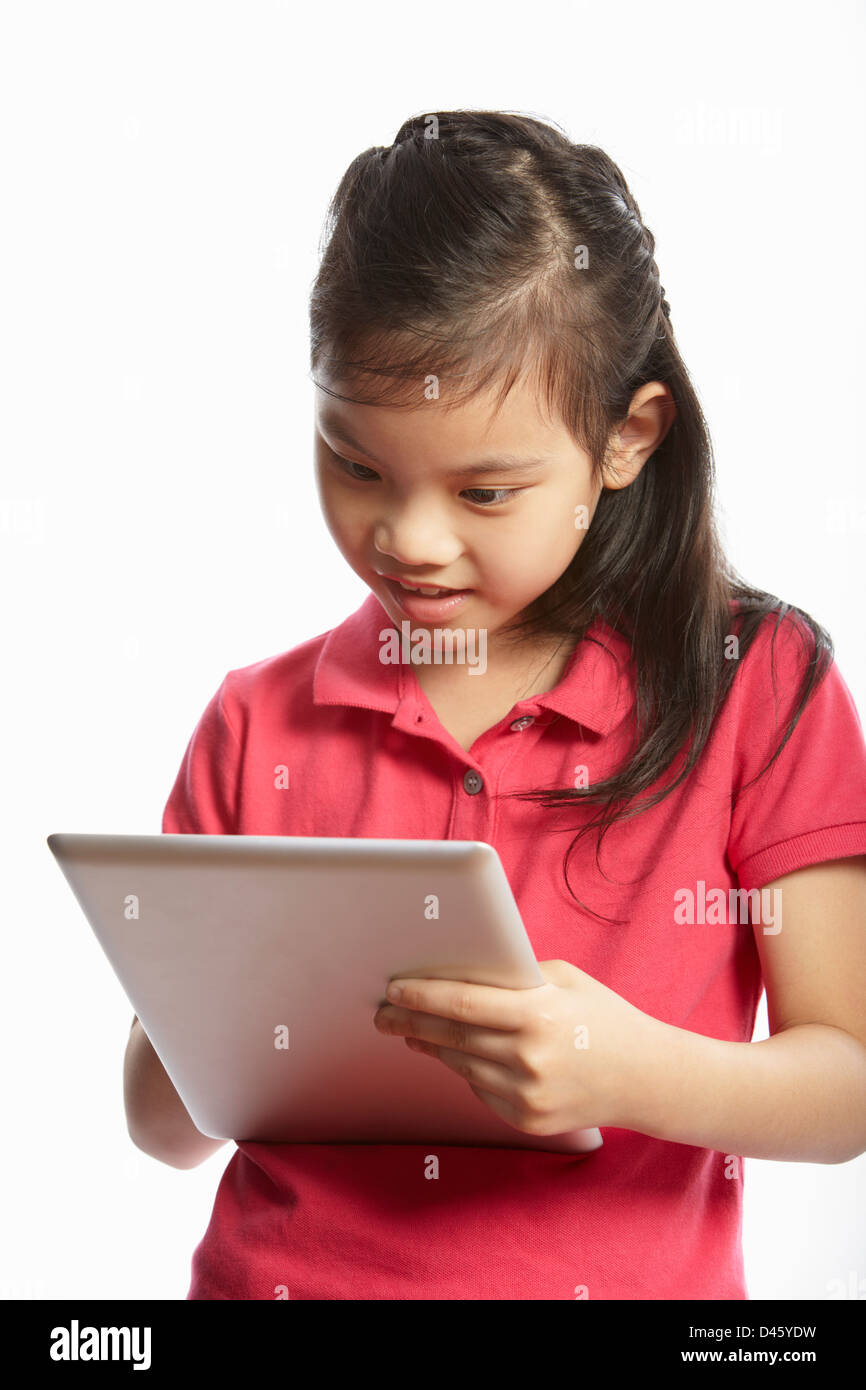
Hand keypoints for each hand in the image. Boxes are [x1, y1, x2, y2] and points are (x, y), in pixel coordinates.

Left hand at [372, 958, 657, 1135]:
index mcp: (537, 1015)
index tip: (393, 989)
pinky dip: (469, 1071)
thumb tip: (463, 972)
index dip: (421, 996)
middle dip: (410, 1023)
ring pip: (461, 1065)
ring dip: (433, 1046)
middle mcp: (528, 1058)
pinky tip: (459, 1055)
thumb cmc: (603, 1018)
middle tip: (384, 1013)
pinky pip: (482, 1090)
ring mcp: (527, 1094)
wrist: (647, 1079)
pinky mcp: (527, 1120)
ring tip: (413, 1032)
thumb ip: (517, 978)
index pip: (462, 1004)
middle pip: (451, 1037)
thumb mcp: (566, 981)